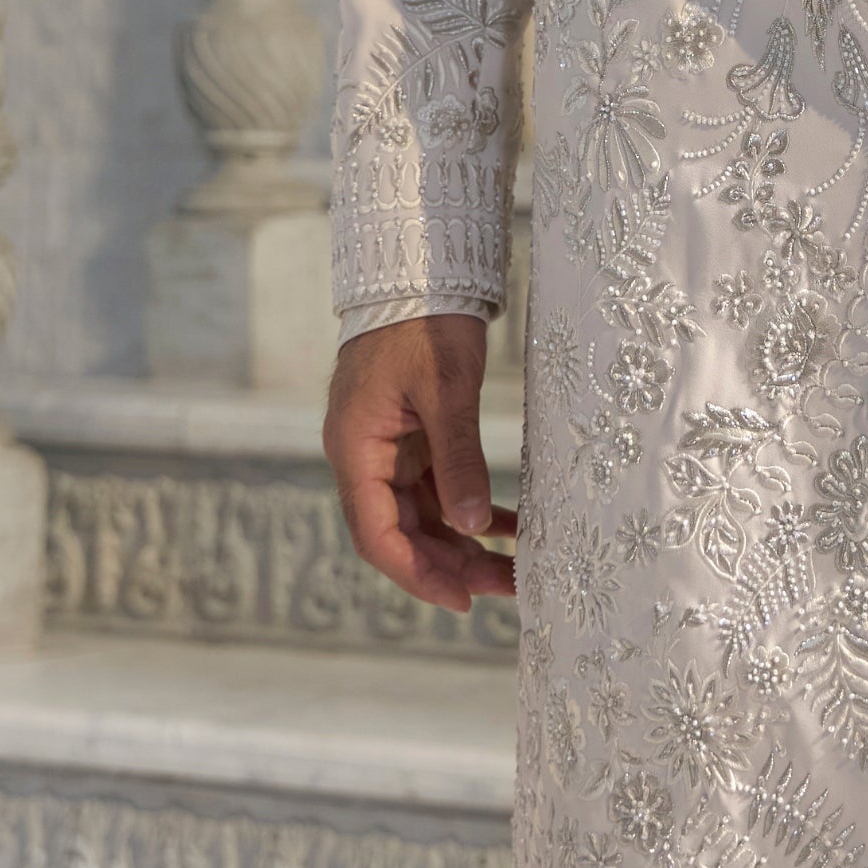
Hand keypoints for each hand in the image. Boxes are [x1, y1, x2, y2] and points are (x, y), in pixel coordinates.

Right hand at [324, 312, 515, 614]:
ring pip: (422, 515)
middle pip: (400, 532)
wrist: (421, 267)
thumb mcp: (446, 390)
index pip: (377, 534)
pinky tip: (508, 525)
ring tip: (512, 567)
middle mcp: (363, 454)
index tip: (462, 600)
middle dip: (448, 566)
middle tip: (503, 587)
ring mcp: (387, 446)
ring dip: (462, 543)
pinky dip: (469, 507)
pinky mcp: (411, 435)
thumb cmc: (424, 321)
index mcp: (355, 448)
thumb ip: (458, 459)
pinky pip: (438, 486)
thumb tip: (472, 526)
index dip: (417, 574)